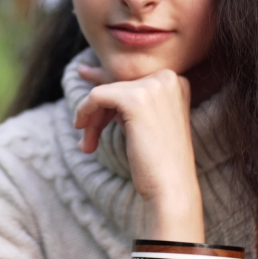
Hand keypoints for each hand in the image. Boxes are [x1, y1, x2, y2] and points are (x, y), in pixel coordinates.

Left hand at [74, 64, 204, 241]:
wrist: (171, 188)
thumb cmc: (157, 161)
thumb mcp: (143, 120)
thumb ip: (125, 97)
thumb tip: (86, 70)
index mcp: (175, 81)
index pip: (130, 77)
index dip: (104, 82)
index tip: (82, 73)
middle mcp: (167, 78)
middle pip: (116, 85)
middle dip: (98, 111)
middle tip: (87, 138)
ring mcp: (153, 86)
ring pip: (104, 91)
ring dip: (92, 118)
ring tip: (87, 144)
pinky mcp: (136, 99)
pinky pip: (97, 96)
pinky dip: (85, 111)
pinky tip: (82, 129)